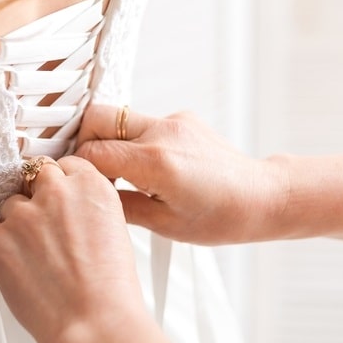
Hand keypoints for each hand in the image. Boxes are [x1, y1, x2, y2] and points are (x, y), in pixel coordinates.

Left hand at [0, 156, 147, 342]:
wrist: (93, 322)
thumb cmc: (109, 288)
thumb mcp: (113, 229)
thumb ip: (86, 207)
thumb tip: (68, 207)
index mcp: (90, 186)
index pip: (65, 165)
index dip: (61, 186)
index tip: (60, 202)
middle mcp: (56, 191)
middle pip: (36, 176)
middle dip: (38, 197)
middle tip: (45, 227)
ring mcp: (23, 213)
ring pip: (12, 205)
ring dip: (18, 224)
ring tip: (35, 258)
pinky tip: (18, 266)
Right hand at [75, 105, 288, 244]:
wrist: (262, 197)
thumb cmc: (221, 218)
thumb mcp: (163, 224)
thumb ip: (119, 206)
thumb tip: (88, 197)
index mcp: (155, 162)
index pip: (91, 153)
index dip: (79, 170)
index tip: (82, 186)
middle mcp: (163, 132)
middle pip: (97, 118)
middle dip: (84, 142)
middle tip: (92, 171)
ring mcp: (174, 121)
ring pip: (119, 118)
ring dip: (111, 142)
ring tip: (123, 174)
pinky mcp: (182, 119)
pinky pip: (144, 123)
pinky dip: (136, 142)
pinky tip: (151, 168)